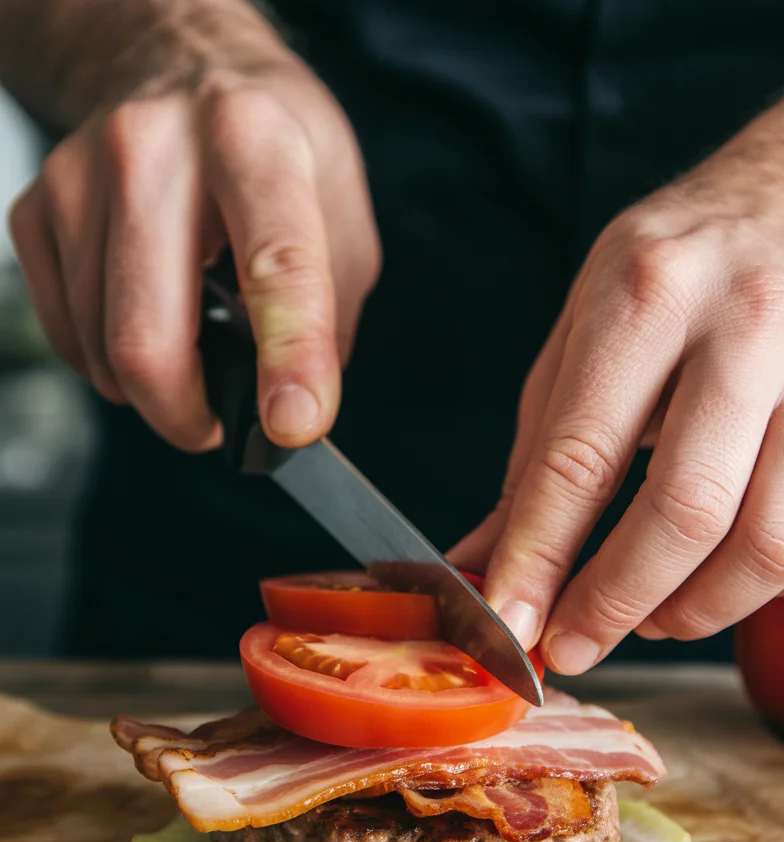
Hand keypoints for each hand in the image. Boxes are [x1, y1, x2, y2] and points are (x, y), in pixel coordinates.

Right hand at [9, 46, 379, 450]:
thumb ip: (328, 315)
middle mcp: (151, 147)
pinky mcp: (36, 207)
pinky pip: (67, 335)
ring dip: (152, 388)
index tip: (293, 426)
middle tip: (216, 422)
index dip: (289, 359)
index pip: (275, 266)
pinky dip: (109, 361)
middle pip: (148, 338)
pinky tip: (144, 322)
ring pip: (102, 351)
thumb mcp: (340, 213)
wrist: (177, 65)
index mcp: (252, 139)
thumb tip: (294, 411)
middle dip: (187, 416)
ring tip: (189, 353)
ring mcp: (79, 176)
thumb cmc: (270, 147)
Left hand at [452, 56, 783, 672]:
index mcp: (650, 292)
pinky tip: (720, 575)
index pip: (581, 454)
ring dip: (698, 611)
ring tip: (650, 616)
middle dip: (616, 603)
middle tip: (573, 644)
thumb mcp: (585, 329)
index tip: (510, 622)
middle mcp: (750, 327)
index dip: (539, 556)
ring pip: (772, 546)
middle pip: (687, 512)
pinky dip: (763, 589)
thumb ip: (538, 452)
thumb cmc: (677, 271)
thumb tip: (484, 564)